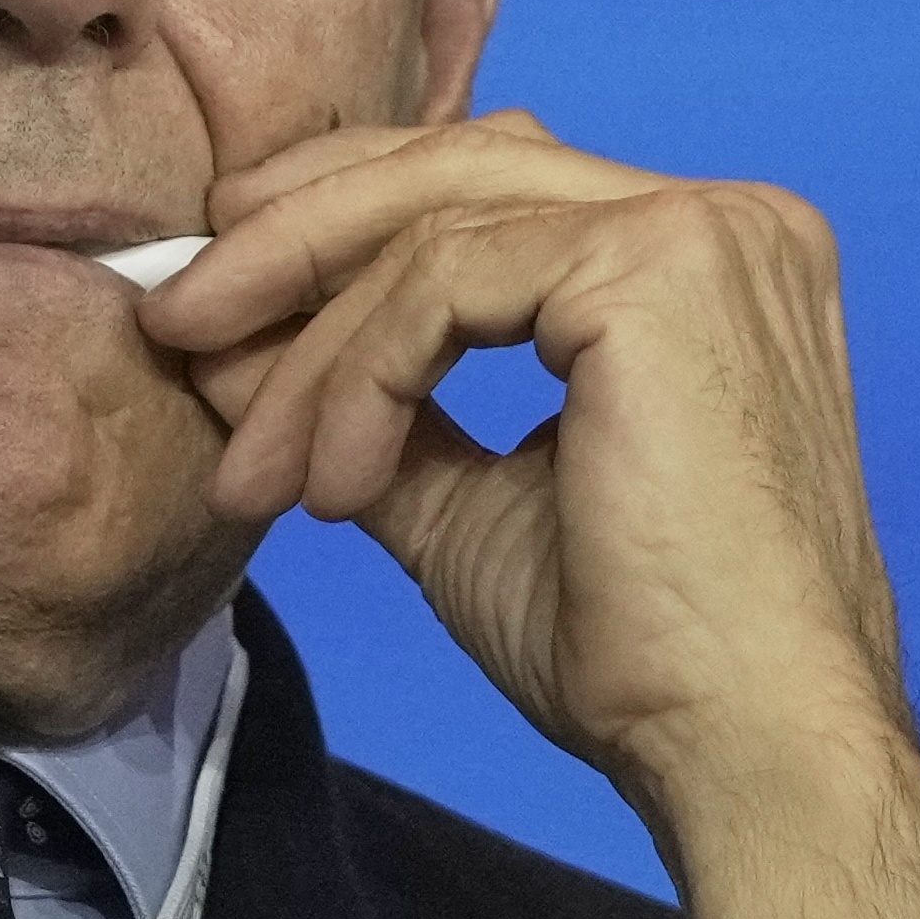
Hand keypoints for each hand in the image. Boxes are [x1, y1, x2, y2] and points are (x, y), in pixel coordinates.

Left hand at [138, 109, 919, 918]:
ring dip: (309, 344)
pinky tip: (335, 488)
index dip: (337, 224)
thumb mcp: (466, 498)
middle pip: (450, 170)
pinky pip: (444, 282)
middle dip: (291, 242)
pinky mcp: (659, 267)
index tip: (220, 302)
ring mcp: (700, 229)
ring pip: (432, 223)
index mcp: (696, 259)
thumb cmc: (634, 650)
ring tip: (250, 465)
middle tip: (176, 317)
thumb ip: (368, 403)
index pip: (486, 186)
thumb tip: (225, 345)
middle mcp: (719, 217)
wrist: (743, 748)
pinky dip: (362, 377)